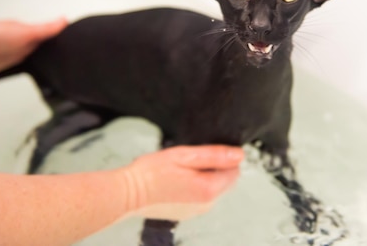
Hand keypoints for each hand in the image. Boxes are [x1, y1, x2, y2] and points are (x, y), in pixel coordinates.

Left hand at [0, 17, 67, 70]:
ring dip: (35, 62)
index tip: (70, 41)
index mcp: (29, 33)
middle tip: (62, 58)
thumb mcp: (28, 32)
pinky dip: (21, 70)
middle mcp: (21, 42)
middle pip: (40, 49)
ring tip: (49, 69)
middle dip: (49, 53)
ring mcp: (12, 53)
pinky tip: (26, 73)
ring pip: (28, 59)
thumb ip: (47, 29)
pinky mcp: (3, 64)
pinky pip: (15, 68)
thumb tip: (65, 20)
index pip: (48, 36)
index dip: (59, 40)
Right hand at [121, 145, 243, 220]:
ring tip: (180, 170)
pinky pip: (199, 197)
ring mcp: (196, 211)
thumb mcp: (185, 155)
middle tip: (190, 160)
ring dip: (203, 176)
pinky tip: (176, 180)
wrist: (128, 193)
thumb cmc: (151, 173)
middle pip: (225, 181)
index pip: (235, 171)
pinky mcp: (186, 213)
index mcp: (209, 190)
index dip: (224, 158)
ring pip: (212, 188)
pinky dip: (193, 186)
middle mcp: (206, 205)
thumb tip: (238, 155)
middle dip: (214, 168)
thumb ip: (214, 155)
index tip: (207, 153)